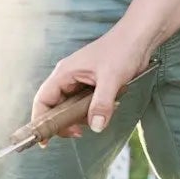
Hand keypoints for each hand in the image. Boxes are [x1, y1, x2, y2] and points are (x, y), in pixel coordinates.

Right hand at [30, 26, 150, 135]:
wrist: (138, 38)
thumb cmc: (121, 50)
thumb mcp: (111, 79)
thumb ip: (102, 104)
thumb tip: (96, 127)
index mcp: (64, 73)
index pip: (43, 100)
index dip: (40, 120)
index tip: (44, 140)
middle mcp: (68, 77)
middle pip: (55, 106)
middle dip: (64, 122)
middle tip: (78, 133)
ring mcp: (80, 81)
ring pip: (71, 107)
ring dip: (81, 117)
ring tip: (98, 117)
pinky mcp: (92, 85)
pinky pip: (85, 104)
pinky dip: (92, 111)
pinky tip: (107, 109)